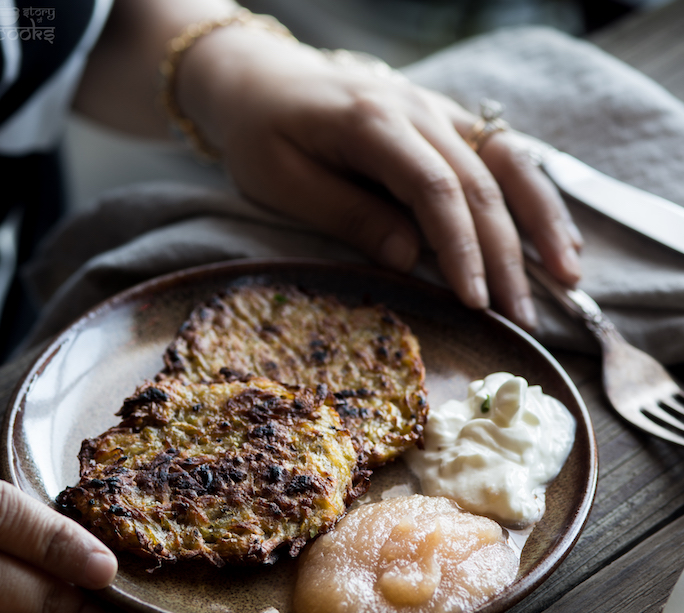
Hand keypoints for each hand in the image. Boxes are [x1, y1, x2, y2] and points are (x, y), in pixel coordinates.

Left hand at [178, 27, 582, 330]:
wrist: (259, 78)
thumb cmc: (260, 133)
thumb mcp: (282, 182)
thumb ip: (348, 215)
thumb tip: (411, 259)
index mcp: (373, 124)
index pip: (435, 190)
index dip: (461, 248)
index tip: (475, 302)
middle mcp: (418, 111)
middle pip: (480, 185)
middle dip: (507, 255)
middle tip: (523, 316)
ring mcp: (437, 111)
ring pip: (507, 164)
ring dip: (542, 221)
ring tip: (569, 275)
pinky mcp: (444, 121)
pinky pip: (501, 154)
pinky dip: (534, 194)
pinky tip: (557, 232)